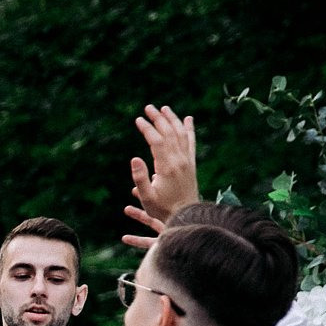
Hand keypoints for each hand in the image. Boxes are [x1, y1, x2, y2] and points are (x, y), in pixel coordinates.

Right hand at [122, 104, 197, 248]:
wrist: (186, 217)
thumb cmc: (163, 210)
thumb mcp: (147, 198)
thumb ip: (140, 178)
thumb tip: (134, 158)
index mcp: (167, 167)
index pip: (157, 141)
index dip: (147, 129)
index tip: (138, 120)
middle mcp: (179, 161)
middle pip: (169, 133)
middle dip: (158, 119)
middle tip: (148, 108)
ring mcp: (187, 161)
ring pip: (180, 134)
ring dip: (172, 120)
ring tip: (164, 109)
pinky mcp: (191, 164)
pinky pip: (191, 142)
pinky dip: (189, 129)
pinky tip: (188, 120)